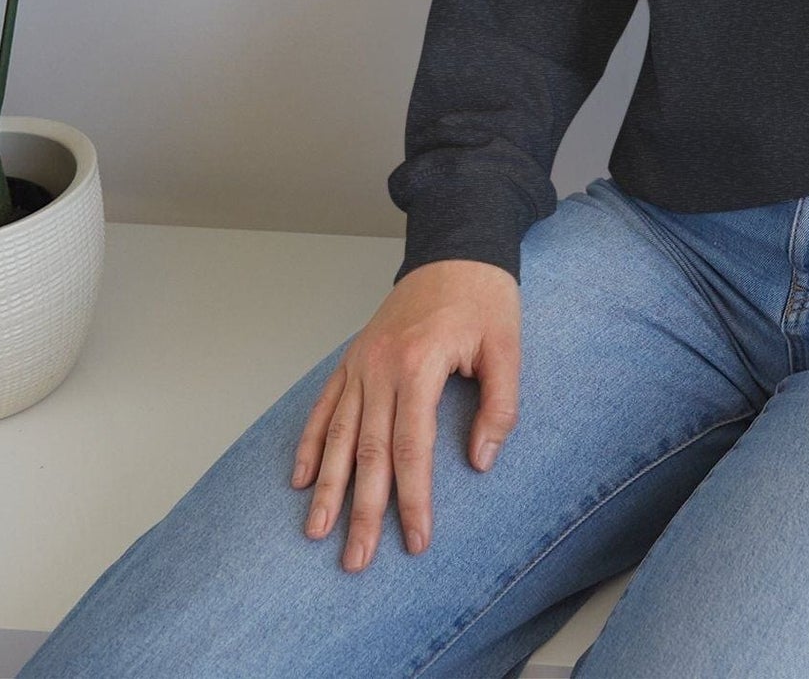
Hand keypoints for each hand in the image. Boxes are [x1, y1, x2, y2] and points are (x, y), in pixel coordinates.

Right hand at [292, 258, 519, 571]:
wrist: (457, 247)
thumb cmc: (485, 297)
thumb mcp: (508, 347)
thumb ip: (500, 405)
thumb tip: (480, 461)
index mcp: (420, 364)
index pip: (412, 448)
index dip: (413, 499)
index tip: (415, 540)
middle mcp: (381, 366)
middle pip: (367, 451)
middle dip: (361, 510)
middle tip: (356, 560)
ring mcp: (362, 361)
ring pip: (337, 434)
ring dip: (327, 486)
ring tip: (317, 532)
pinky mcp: (354, 357)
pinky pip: (325, 405)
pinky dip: (310, 442)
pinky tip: (301, 478)